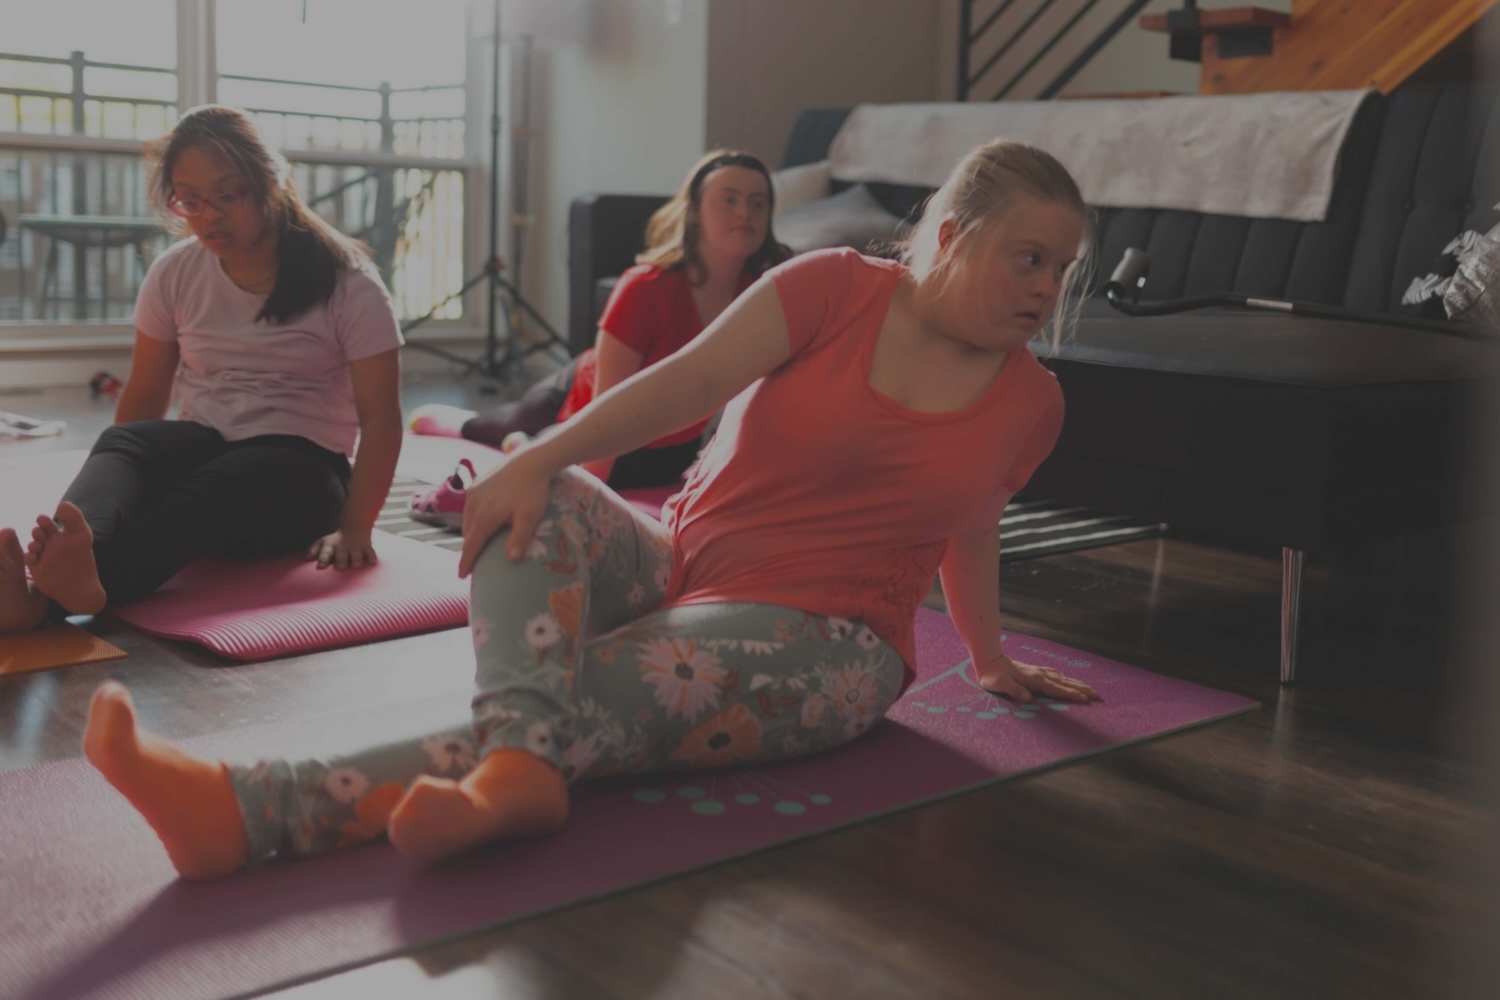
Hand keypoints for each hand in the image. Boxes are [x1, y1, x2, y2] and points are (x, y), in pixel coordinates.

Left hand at [306, 526, 377, 569]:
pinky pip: (370, 552)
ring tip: (356, 565)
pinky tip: (372, 562)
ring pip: (357, 553)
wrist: (355, 526)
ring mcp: (356, 546)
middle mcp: (343, 546)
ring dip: (356, 559)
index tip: (320, 567)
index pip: (325, 552)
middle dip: (341, 560)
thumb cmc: (336, 540)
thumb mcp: (323, 542)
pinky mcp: (367, 547)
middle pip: (342, 554)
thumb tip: (306, 559)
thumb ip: (313, 550)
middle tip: (340, 567)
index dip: (323, 559)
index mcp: (331, 545)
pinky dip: (372, 557)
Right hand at [459, 447, 554, 577]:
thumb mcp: (530, 517)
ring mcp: (473, 493)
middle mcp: (473, 505)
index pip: (471, 545)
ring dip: (472, 533)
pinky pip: (470, 507)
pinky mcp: (476, 484)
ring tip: (478, 543)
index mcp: (485, 517)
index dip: (466, 562)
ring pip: (468, 520)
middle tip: (473, 563)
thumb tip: (511, 561)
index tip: (462, 576)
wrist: (531, 460)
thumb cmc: (533, 491)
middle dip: (469, 549)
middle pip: (468, 534)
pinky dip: (474, 518)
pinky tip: (483, 520)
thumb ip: (520, 539)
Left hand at [975, 652, 1098, 703]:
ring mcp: (1038, 671)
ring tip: (1090, 689)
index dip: (1070, 694)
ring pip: (1062, 678)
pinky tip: (1068, 679)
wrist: (988, 660)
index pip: (1056, 689)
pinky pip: (1055, 675)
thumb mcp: (999, 685)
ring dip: (1077, 683)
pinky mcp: (1035, 671)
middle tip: (1097, 695)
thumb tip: (1029, 699)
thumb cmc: (992, 676)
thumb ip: (1014, 691)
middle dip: (1081, 689)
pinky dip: (1065, 678)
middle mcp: (1039, 674)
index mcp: (1033, 680)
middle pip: (1064, 682)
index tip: (1085, 699)